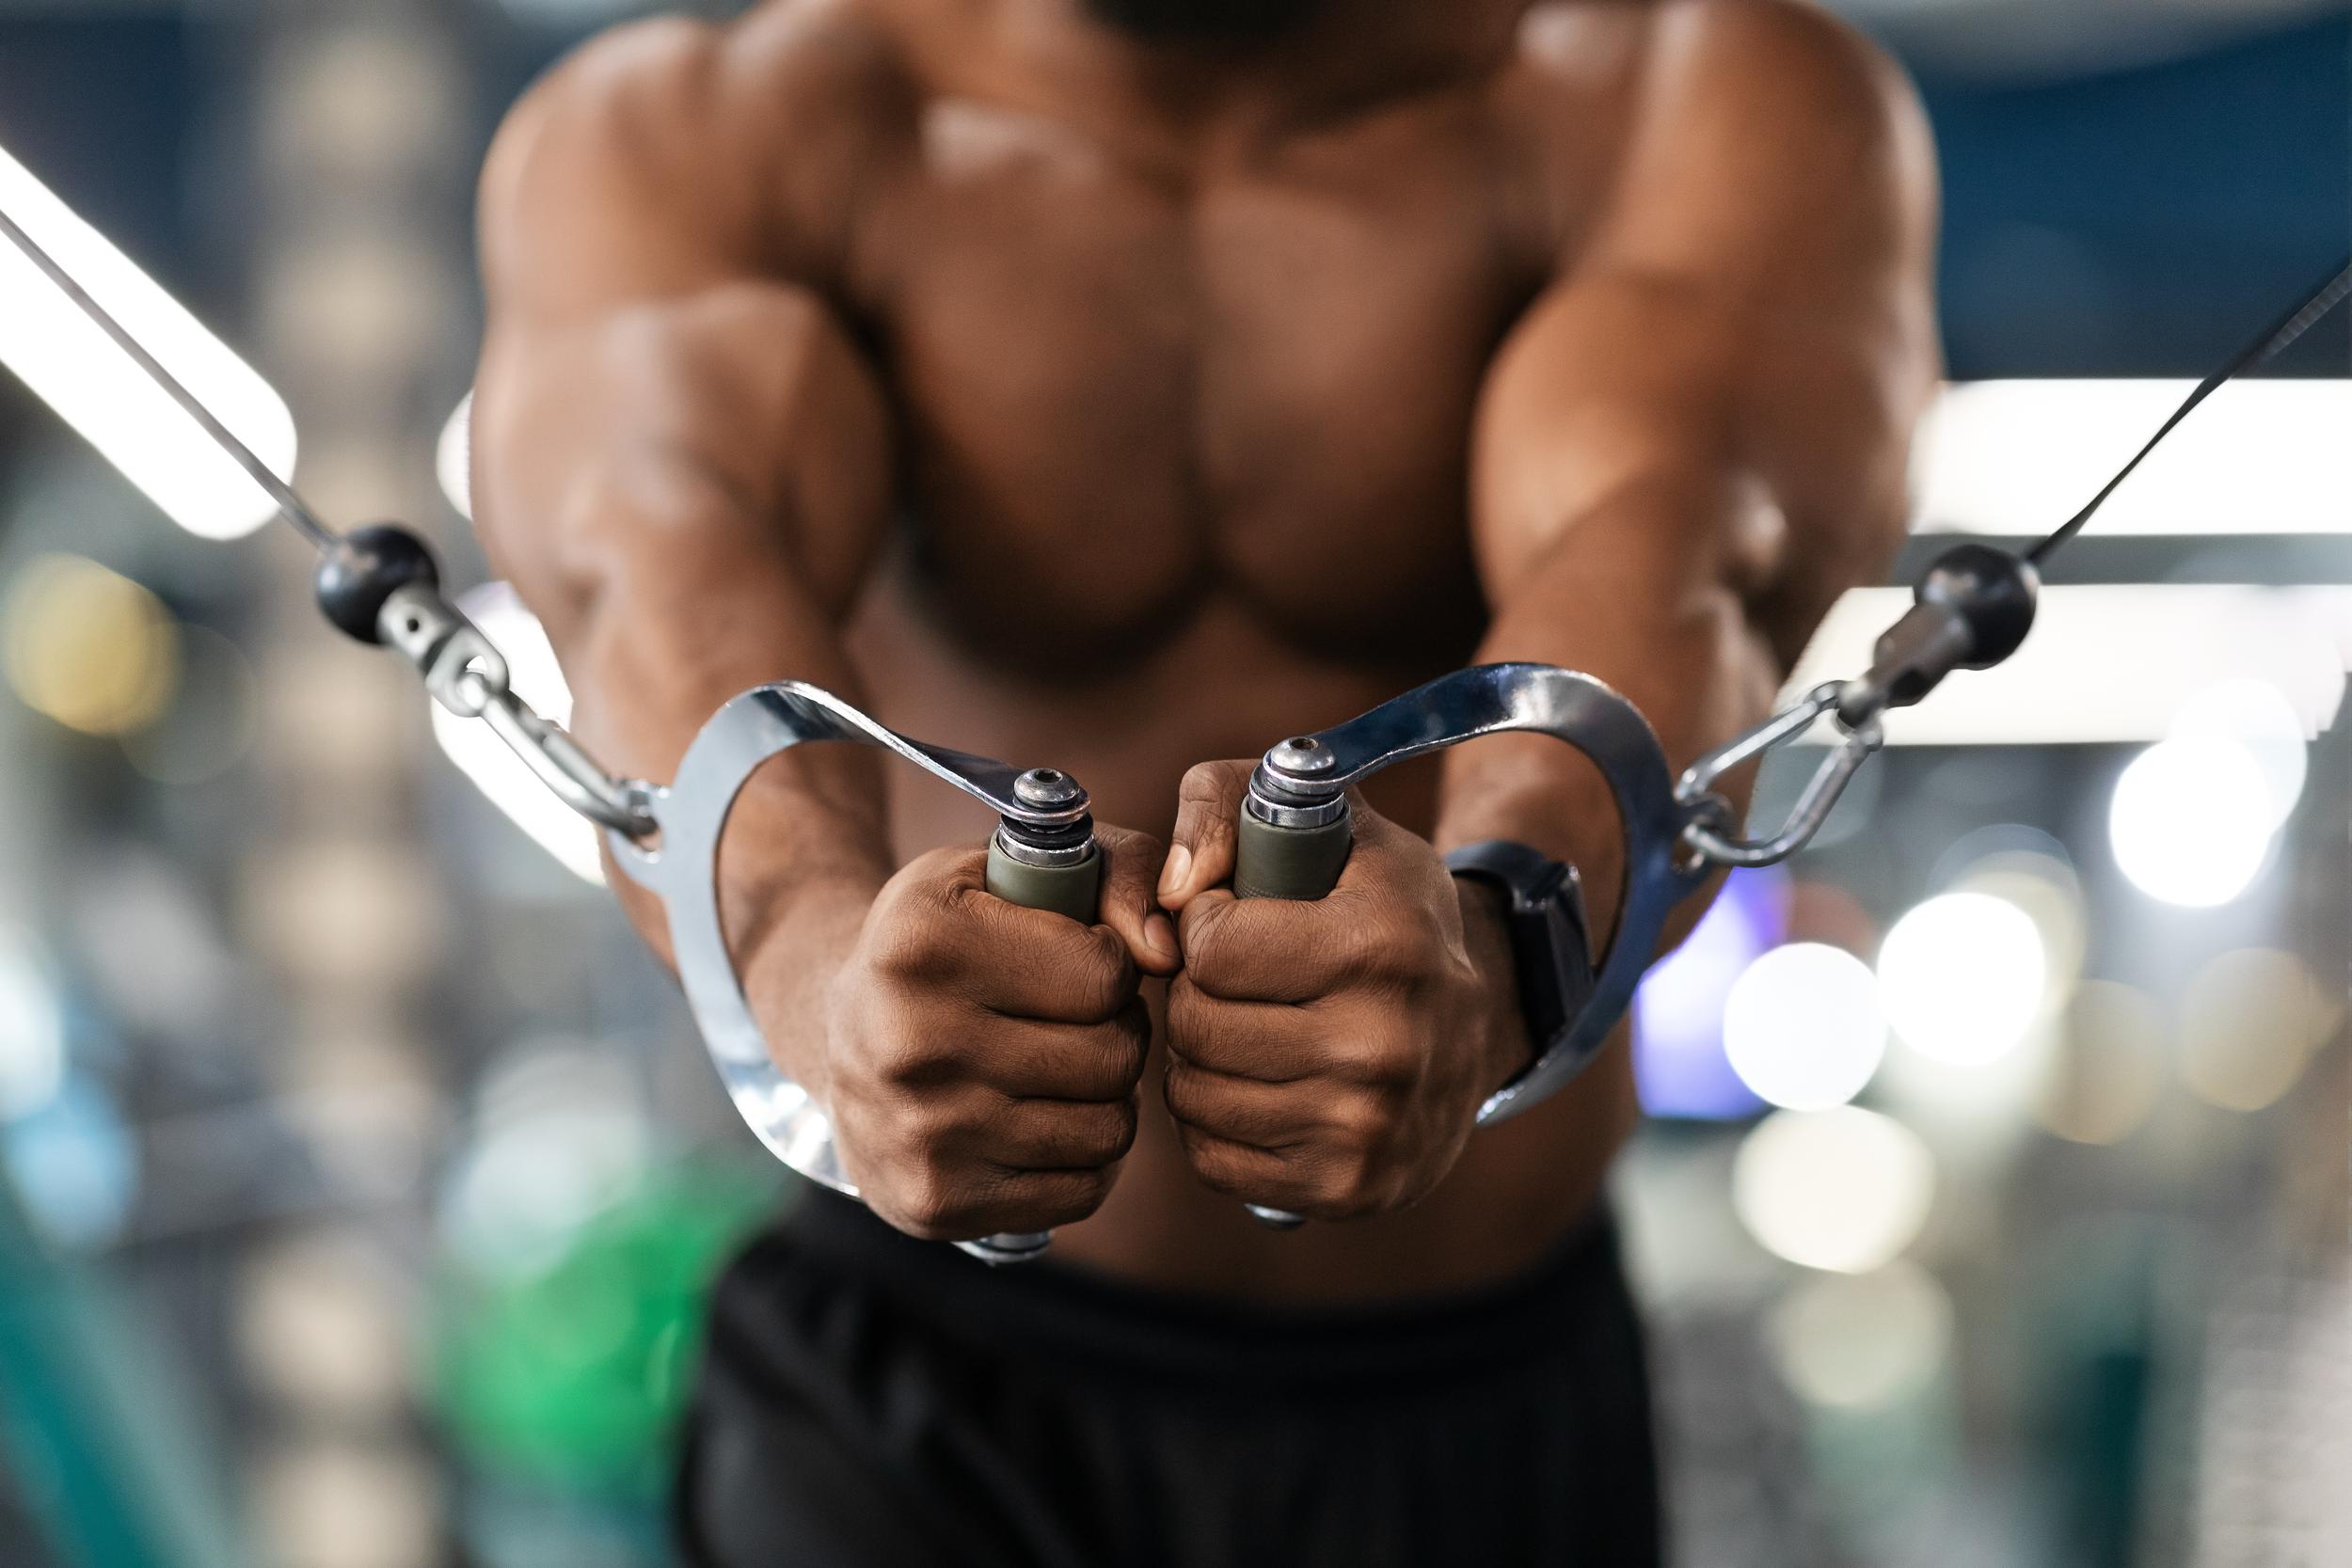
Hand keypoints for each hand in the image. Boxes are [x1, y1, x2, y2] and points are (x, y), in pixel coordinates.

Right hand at [813, 825, 1177, 1240]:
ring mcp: (920, 1131)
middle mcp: (909, 1039)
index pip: (1103, 974)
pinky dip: (1083, 1159)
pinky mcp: (935, 1201)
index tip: (1078, 962)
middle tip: (1079, 1023)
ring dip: (1108, 1099)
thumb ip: (1114, 871)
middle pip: (1112, 1057)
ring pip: (1109, 1131)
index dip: (1112, 966)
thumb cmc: (952, 939)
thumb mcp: (1011, 870)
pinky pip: (1083, 1191)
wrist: (839, 1033)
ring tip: (1064, 1069)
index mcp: (925, 941)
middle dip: (1117, 1034)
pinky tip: (1043, 1121)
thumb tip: (1164, 952)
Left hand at [1156, 763, 1529, 1220]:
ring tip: (1247, 1028)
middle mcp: (1386, 1045)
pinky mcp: (1350, 1188)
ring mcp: (1370, 1128)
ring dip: (1198, 1058)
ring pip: (1193, 1095)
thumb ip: (1225, 803)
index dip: (1204, 925)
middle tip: (1237, 982)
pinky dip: (1215, 1122)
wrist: (1474, 1023)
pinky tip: (1260, 1086)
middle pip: (1197, 1024)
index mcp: (1384, 944)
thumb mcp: (1322, 819)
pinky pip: (1212, 1158)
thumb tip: (1169, 892)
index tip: (1236, 920)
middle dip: (1196, 994)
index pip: (1210, 946)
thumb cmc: (1374, 906)